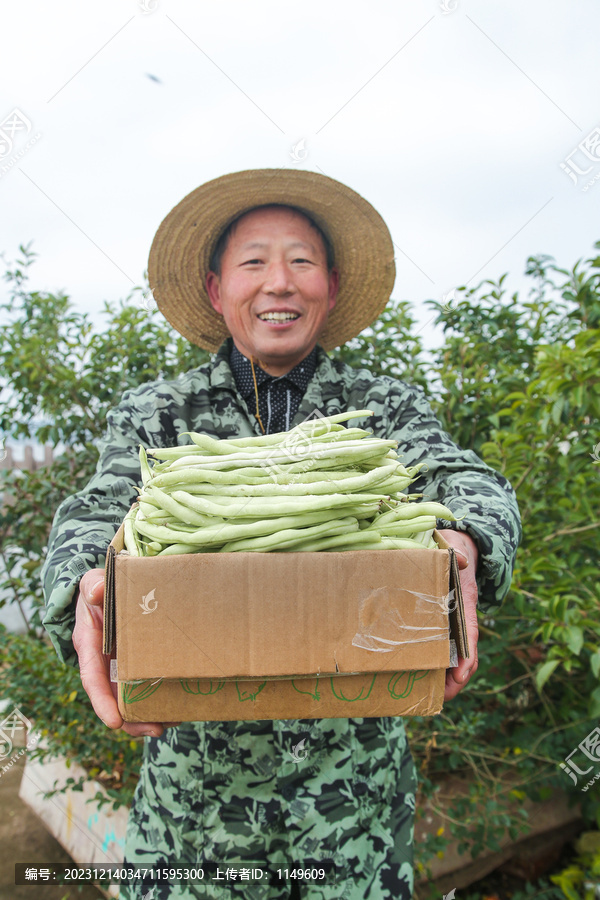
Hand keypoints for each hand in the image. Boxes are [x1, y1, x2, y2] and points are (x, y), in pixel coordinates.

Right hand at [73, 568, 171, 737]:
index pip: (92, 678)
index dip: (102, 702)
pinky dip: (158, 698)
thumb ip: (93, 586)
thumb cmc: (99, 587)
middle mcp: (102, 661)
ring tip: (171, 723)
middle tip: (155, 730)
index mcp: (89, 644)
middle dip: (131, 720)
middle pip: (113, 698)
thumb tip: (97, 592)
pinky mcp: (135, 664)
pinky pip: (144, 685)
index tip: (115, 722)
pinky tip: (178, 706)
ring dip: (148, 714)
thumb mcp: (92, 583)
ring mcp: (118, 665)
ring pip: (130, 698)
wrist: (108, 589)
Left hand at [437, 530, 478, 700]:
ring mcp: (452, 622)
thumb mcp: (453, 547)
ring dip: (446, 676)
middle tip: (444, 696)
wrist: (454, 546)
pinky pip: (440, 647)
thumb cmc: (450, 548)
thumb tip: (463, 560)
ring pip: (453, 654)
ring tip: (433, 696)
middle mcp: (462, 615)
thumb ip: (457, 553)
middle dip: (457, 676)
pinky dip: (437, 664)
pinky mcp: (440, 624)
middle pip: (464, 652)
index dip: (467, 654)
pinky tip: (422, 677)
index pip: (470, 632)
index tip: (460, 673)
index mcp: (466, 600)